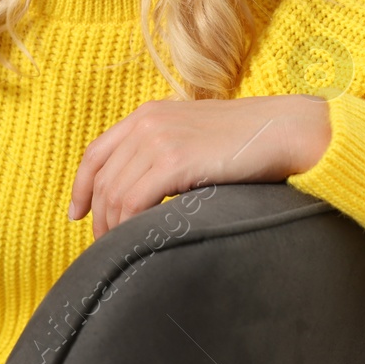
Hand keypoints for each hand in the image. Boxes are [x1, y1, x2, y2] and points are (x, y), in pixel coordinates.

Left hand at [68, 94, 332, 239]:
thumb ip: (167, 150)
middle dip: (99, 218)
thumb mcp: (196, 135)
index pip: (96, 153)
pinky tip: (138, 240)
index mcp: (149, 113)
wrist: (286, 130)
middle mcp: (147, 122)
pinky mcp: (175, 160)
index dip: (81, 186)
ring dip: (112, 227)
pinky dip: (128, 226)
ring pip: (115, 194)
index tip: (78, 214)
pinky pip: (134, 201)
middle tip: (104, 246)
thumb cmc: (249, 141)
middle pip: (102, 179)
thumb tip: (146, 188)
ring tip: (121, 250)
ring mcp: (159, 139)